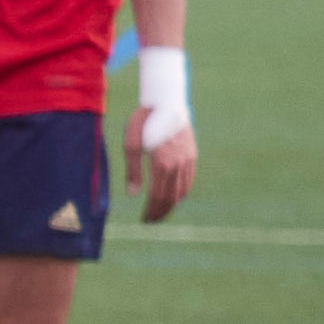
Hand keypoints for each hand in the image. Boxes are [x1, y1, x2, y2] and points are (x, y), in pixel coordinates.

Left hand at [127, 108, 197, 224]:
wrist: (166, 102)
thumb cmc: (143, 121)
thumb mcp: (131, 144)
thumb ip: (132, 171)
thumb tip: (133, 195)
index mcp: (162, 163)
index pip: (157, 195)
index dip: (151, 210)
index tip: (145, 220)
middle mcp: (178, 163)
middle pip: (171, 196)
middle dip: (161, 211)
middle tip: (151, 221)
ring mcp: (188, 159)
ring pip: (182, 190)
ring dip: (172, 204)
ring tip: (161, 213)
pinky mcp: (192, 154)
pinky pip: (189, 179)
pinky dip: (182, 192)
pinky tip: (173, 197)